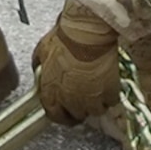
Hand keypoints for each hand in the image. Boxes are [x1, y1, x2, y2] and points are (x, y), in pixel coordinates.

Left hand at [32, 0, 121, 124]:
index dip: (60, 113)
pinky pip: (111, 101)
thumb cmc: (64, 39)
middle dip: (79, 107)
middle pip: (76, 116)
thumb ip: (39, 65)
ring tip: (97, 88)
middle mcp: (70, 101)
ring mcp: (91, 100)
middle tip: (83, 95)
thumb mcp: (42, 51)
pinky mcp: (109, 94)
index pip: (54, 116)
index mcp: (51, 93)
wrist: (87, 34)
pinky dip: (110, 94)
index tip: (65, 110)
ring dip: (96, 102)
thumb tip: (39, 68)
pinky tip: (108, 82)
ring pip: (96, 111)